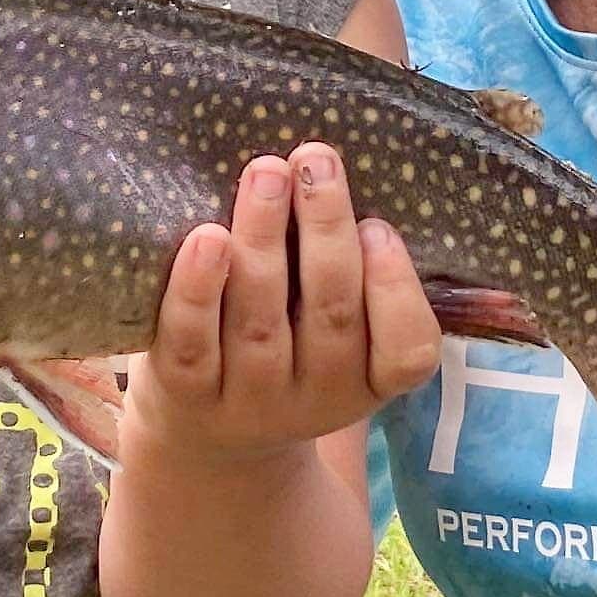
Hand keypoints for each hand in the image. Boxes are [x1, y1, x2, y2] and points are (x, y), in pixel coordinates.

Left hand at [133, 149, 445, 461]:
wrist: (208, 436)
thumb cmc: (289, 345)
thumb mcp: (341, 331)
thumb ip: (360, 273)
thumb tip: (362, 177)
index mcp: (370, 379)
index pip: (408, 352)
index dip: (396, 288)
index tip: (378, 225)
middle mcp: (317, 397)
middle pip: (330, 314)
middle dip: (325, 230)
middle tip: (315, 159)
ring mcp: (250, 400)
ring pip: (260, 320)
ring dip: (263, 238)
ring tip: (265, 173)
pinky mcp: (188, 394)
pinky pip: (193, 341)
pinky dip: (199, 287)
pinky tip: (206, 236)